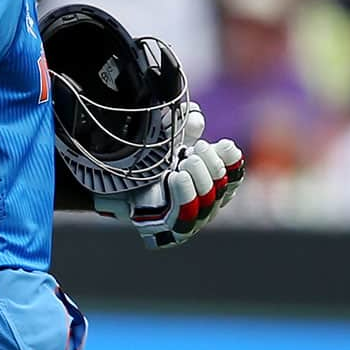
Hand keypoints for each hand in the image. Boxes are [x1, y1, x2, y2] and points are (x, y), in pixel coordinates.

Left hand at [94, 103, 244, 248]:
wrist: (115, 184)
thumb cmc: (147, 163)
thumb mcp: (168, 140)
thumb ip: (183, 128)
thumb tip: (196, 118)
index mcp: (212, 183)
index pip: (233, 176)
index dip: (232, 162)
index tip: (223, 144)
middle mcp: (206, 204)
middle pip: (221, 187)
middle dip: (212, 165)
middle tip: (198, 148)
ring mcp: (192, 220)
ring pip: (206, 202)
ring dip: (200, 179)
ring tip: (186, 160)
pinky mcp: (174, 232)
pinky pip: (185, 216)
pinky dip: (184, 194)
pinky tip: (177, 176)